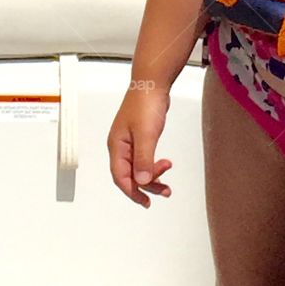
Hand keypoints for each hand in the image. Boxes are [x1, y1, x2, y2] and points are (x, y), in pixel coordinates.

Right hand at [107, 85, 172, 206]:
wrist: (152, 83)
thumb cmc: (145, 104)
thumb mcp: (146, 134)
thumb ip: (144, 159)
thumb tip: (142, 182)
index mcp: (117, 146)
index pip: (120, 177)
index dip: (132, 192)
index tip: (146, 201)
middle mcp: (120, 146)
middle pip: (129, 175)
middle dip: (146, 186)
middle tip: (164, 192)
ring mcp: (129, 141)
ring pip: (137, 167)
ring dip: (152, 176)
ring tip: (167, 180)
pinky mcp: (139, 137)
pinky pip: (143, 158)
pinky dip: (153, 165)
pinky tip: (163, 164)